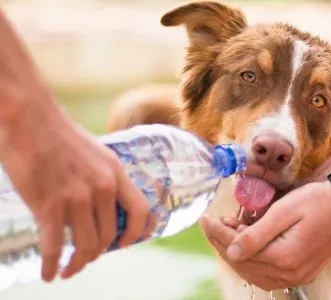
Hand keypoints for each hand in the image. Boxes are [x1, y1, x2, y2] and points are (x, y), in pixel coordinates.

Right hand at [0, 108, 150, 281]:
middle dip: (98, 252)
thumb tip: (100, 204)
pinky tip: (49, 273)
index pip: (140, 210)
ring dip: (78, 263)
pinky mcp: (49, 205)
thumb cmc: (58, 135)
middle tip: (86, 258)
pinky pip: (55, 247)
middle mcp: (102, 187)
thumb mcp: (95, 153)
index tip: (127, 244)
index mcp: (115, 172)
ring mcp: (77, 197)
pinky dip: (52, 265)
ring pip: (86, 245)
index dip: (137, 232)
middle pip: (110, 234)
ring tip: (69, 270)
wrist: (29, 118)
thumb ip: (102, 178)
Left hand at [200, 181, 330, 290]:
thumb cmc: (318, 201)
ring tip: (228, 232)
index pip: (240, 250)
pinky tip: (246, 246)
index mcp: (285, 257)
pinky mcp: (302, 273)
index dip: (218, 234)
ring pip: (254, 273)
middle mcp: (291, 273)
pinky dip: (252, 262)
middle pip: (244, 264)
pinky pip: (268, 275)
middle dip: (223, 244)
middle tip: (213, 224)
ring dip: (236, 254)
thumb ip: (256, 234)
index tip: (205, 219)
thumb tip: (230, 251)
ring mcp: (298, 276)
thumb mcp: (284, 211)